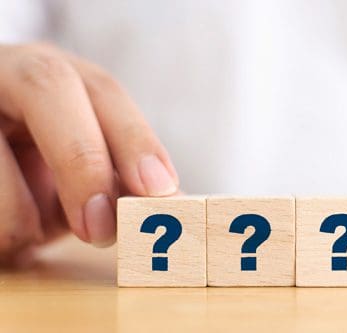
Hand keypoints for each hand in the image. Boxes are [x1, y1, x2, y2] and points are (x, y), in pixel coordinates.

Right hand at [0, 43, 178, 264]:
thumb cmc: (35, 162)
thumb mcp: (80, 164)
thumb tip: (175, 206)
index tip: (158, 189)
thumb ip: (120, 177)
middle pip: (47, 87)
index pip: (103, 91)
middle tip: (100, 229)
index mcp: (60, 78)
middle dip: (82, 160)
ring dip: (20, 212)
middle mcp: (14, 72)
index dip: (133, 137)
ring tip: (26, 239)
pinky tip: (3, 235)